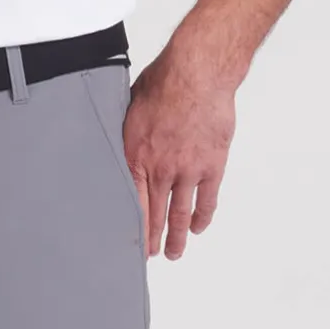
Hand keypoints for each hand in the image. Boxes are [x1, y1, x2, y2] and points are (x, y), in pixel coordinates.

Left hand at [124, 56, 235, 259]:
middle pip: (154, 212)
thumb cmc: (164, 81)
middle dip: (150, 238)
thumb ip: (127, 131)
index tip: (127, 238)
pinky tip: (197, 227)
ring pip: (180, 213)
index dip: (130, 223)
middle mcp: (160, 167)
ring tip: (173, 253)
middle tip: (148, 254)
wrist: (198, 74)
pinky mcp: (212, 166)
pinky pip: (207, 199)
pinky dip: (202, 217)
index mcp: (136, 153)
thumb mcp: (131, 106)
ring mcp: (188, 169)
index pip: (130, 200)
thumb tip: (117, 138)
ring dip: (176, 237)